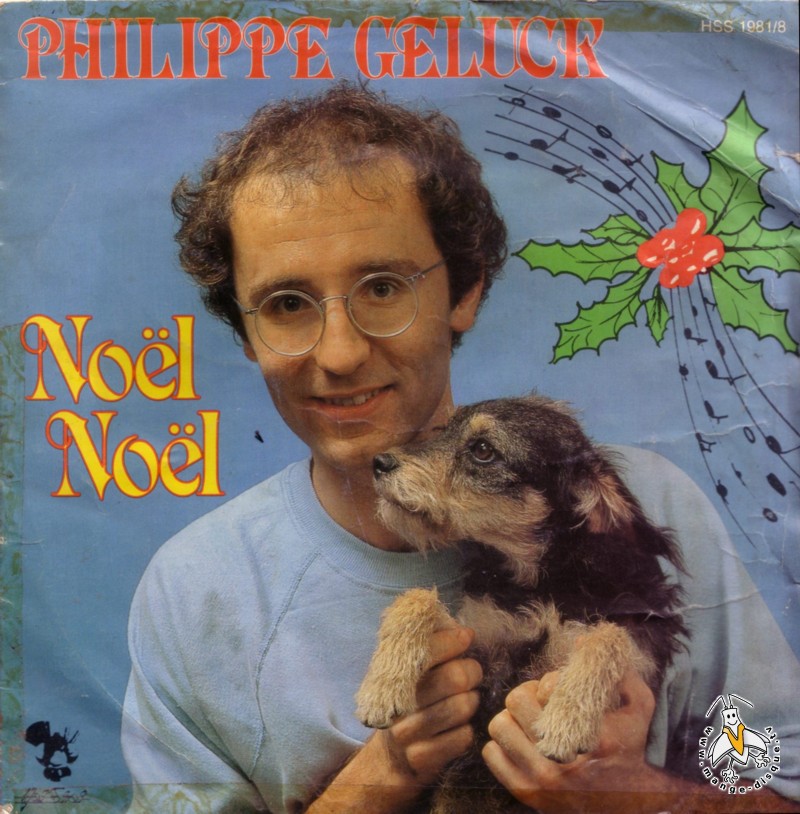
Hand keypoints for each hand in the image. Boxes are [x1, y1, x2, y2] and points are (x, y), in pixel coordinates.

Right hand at [308, 625, 481, 812]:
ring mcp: (408, 733)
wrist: (387, 764)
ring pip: (461, 707)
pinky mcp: (421, 759)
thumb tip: (463, 631)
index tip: (466, 636)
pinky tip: (458, 729)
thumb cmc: (406, 711)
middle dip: (471, 672)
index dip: (452, 640)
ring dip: (471, 702)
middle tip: (471, 674)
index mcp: (394, 677)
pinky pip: (463, 737)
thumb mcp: (408, 680)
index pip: (426, 649)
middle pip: (454, 677)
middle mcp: (398, 703)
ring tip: (466, 701)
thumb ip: (428, 654)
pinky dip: (467, 731)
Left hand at [482, 669, 656, 812]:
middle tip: (540, 703)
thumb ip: (619, 672)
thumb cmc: (632, 750)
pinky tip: (522, 744)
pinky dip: (502, 744)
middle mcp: (562, 760)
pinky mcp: (526, 793)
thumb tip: (584, 638)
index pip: (547, 688)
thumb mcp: (639, 707)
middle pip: (516, 701)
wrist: (629, 805)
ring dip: (513, 719)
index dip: (549, 682)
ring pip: (499, 725)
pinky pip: (491, 752)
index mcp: (591, 736)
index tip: (559, 689)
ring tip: (530, 722)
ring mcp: (541, 780)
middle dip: (528, 696)